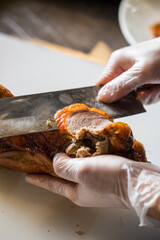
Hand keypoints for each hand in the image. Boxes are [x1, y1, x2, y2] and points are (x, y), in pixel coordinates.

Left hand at [25, 153, 159, 225]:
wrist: (139, 181)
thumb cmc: (112, 180)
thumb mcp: (82, 172)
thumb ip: (65, 166)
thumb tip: (56, 159)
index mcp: (77, 192)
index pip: (52, 184)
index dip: (39, 179)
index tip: (28, 177)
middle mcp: (86, 188)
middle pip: (65, 176)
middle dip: (55, 167)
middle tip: (45, 159)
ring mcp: (97, 181)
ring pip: (79, 168)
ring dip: (71, 158)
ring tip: (64, 149)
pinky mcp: (107, 172)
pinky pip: (91, 162)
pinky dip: (86, 155)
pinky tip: (85, 147)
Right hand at [97, 37, 159, 103]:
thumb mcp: (142, 71)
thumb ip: (122, 85)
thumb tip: (102, 97)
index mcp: (117, 63)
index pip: (102, 85)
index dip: (106, 97)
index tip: (115, 105)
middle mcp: (124, 71)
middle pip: (118, 95)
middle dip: (133, 98)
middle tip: (146, 90)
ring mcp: (136, 79)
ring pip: (133, 99)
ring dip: (147, 96)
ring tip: (156, 86)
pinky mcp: (146, 84)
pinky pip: (144, 98)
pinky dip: (154, 95)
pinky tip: (159, 87)